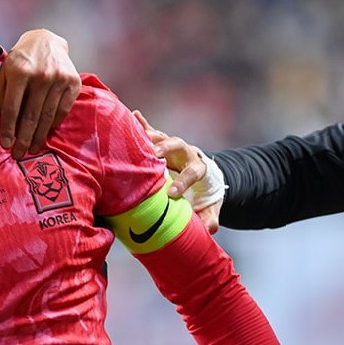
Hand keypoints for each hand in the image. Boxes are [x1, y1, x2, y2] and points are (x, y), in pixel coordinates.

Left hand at [0, 30, 80, 158]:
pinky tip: (46, 133)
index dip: (8, 129)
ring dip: (39, 137)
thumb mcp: (4, 71)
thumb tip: (1, 123)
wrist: (45, 41)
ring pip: (47, 116)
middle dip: (24, 139)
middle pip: (30, 116)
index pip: (12, 108)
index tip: (6, 145)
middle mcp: (41, 75)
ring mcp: (59, 78)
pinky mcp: (73, 82)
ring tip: (32, 149)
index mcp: (19, 71)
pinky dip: (53, 125)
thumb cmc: (20, 60)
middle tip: (18, 155)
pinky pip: (62, 111)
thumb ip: (0, 94)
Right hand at [133, 111, 223, 233]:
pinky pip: (151, 131)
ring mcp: (172, 145)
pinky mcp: (160, 142)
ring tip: (135, 137)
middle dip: (166, 149)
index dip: (184, 182)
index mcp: (199, 168)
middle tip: (154, 154)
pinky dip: (142, 124)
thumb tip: (209, 229)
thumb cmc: (201, 192)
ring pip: (162, 137)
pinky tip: (132, 115)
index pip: (193, 173)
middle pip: (178, 146)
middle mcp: (185, 153)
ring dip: (149, 136)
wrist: (201, 174)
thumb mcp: (210, 204)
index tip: (172, 193)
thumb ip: (210, 215)